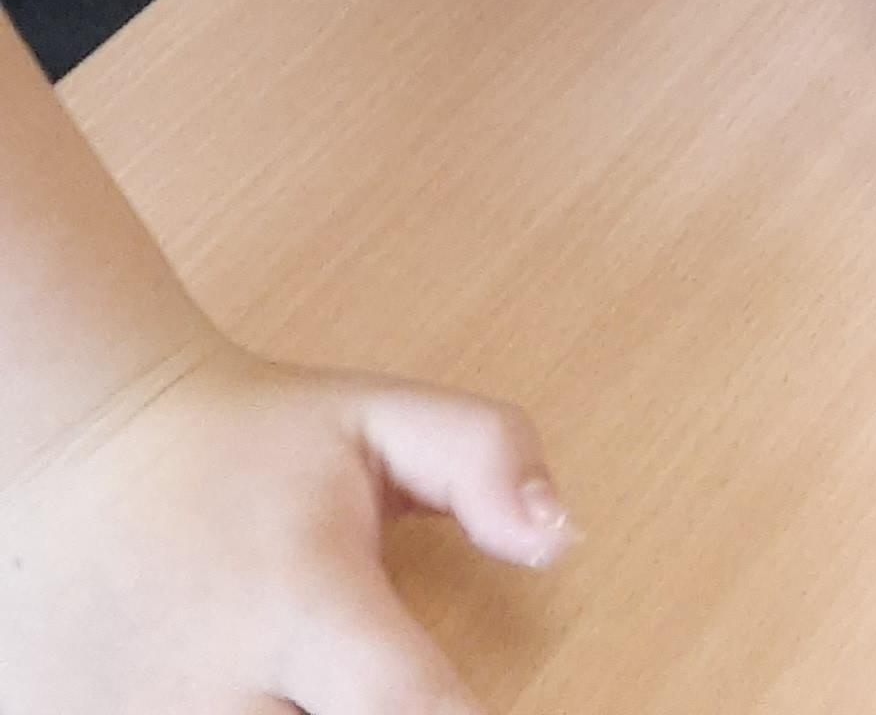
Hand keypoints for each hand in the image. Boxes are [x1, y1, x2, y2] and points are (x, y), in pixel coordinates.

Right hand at [0, 329, 569, 713]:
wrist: (89, 456)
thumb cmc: (255, 445)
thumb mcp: (380, 418)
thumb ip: (486, 457)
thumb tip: (558, 538)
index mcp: (298, 603)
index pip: (411, 713)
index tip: (485, 713)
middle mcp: (211, 691)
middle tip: (378, 679)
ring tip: (319, 681)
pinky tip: (256, 695)